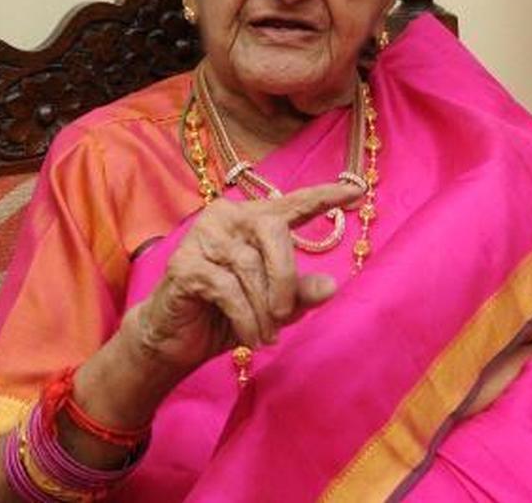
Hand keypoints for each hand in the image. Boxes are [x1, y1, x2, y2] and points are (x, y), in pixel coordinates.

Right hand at [134, 181, 363, 371]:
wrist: (176, 340)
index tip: (355, 191)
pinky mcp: (184, 264)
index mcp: (254, 219)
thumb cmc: (228, 315)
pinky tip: (250, 337)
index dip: (323, 196)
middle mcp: (227, 217)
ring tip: (267, 337)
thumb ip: (301, 294)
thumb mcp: (273, 307)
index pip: (293, 203)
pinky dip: (245, 318)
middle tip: (285, 316)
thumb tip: (332, 286)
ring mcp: (203, 237)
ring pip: (250, 266)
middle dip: (286, 278)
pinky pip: (227, 288)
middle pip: (272, 229)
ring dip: (263, 310)